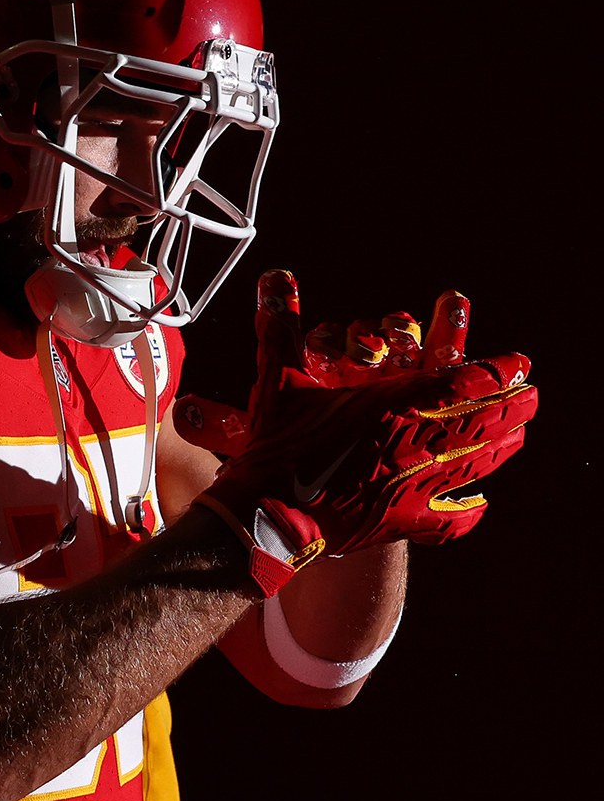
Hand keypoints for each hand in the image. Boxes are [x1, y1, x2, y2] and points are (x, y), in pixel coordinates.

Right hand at [194, 271, 536, 590]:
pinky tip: (477, 503)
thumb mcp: (278, 379)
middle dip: (513, 407)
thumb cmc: (277, 445)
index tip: (518, 363)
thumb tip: (275, 277)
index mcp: (397, 405)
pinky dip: (467, 510)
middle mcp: (418, 445)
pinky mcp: (403, 523)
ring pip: (477, 467)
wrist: (268, 516)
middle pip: (486, 424)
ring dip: (501, 447)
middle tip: (531, 395)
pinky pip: (448, 521)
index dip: (499, 371)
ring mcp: (415, 487)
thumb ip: (281, 326)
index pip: (469, 383)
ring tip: (518, 435)